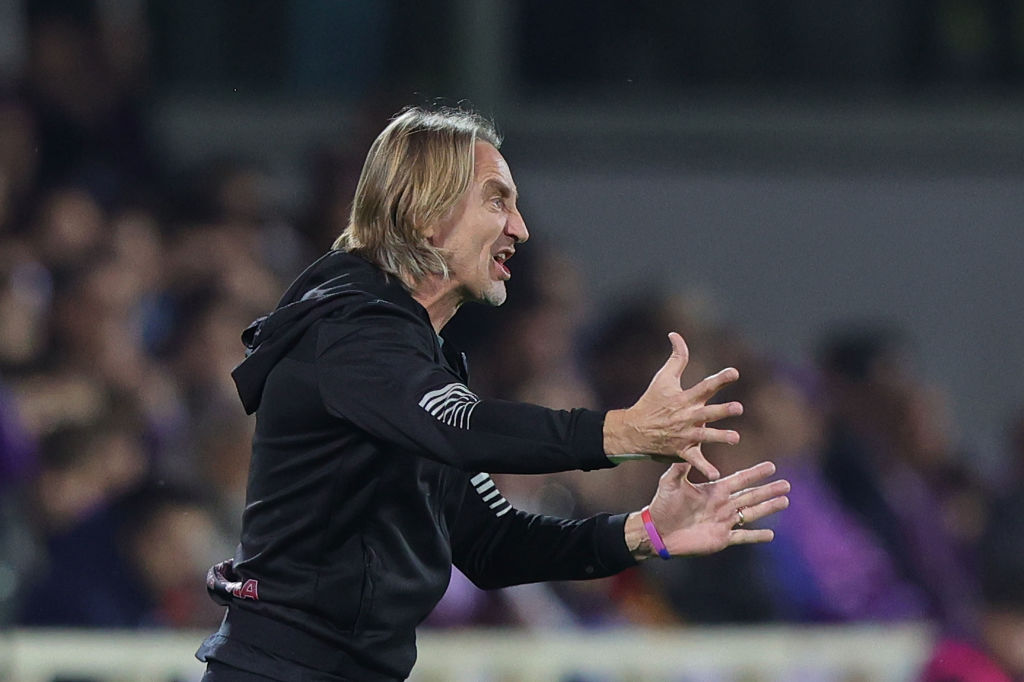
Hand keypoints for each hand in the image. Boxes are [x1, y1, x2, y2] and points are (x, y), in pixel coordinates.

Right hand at [604, 332, 741, 479]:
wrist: (634, 430)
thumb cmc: (651, 401)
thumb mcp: (663, 378)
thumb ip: (676, 357)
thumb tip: (676, 334)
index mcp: (685, 398)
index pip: (705, 386)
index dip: (720, 379)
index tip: (735, 372)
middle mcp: (687, 416)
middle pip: (708, 413)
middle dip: (722, 411)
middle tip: (738, 408)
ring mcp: (684, 435)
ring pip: (705, 437)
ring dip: (719, 437)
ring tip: (735, 438)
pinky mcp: (681, 451)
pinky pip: (694, 461)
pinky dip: (704, 468)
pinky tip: (716, 475)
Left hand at [627, 461, 789, 558]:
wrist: (657, 531)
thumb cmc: (663, 505)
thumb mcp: (670, 483)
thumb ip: (679, 468)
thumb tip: (686, 451)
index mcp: (714, 490)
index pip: (740, 480)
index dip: (755, 474)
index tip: (771, 466)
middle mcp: (723, 505)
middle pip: (751, 496)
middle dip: (769, 490)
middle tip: (787, 484)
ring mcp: (724, 522)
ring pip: (751, 514)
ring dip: (768, 508)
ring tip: (785, 501)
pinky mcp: (721, 539)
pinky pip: (742, 537)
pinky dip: (756, 536)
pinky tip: (771, 535)